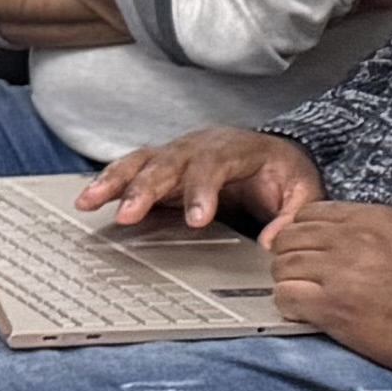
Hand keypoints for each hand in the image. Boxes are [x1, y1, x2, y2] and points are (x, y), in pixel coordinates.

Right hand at [80, 126, 316, 232]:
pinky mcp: (160, 164)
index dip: (201, 192)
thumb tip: (271, 244)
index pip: (213, 167)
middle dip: (144, 189)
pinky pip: (129, 167)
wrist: (274, 151)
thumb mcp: (304, 191)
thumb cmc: (284, 173)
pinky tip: (87, 198)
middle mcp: (199, 146)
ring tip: (89, 202)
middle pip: (166, 163)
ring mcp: (175, 153)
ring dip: (114, 182)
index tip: (195, 221)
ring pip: (140, 161)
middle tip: (127, 216)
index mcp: (236, 149)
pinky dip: (106, 182)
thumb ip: (292, 216)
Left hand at [268, 196, 391, 383]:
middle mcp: (353, 239)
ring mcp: (341, 272)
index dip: (302, 233)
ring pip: (282, 267)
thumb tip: (344, 236)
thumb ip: (377, 231)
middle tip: (300, 276)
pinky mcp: (334, 307)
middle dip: (289, 257)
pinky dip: (289, 306)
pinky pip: (286, 297)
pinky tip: (305, 313)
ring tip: (304, 296)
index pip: (310, 213)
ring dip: (288, 282)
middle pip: (289, 238)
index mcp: (375, 218)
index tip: (307, 250)